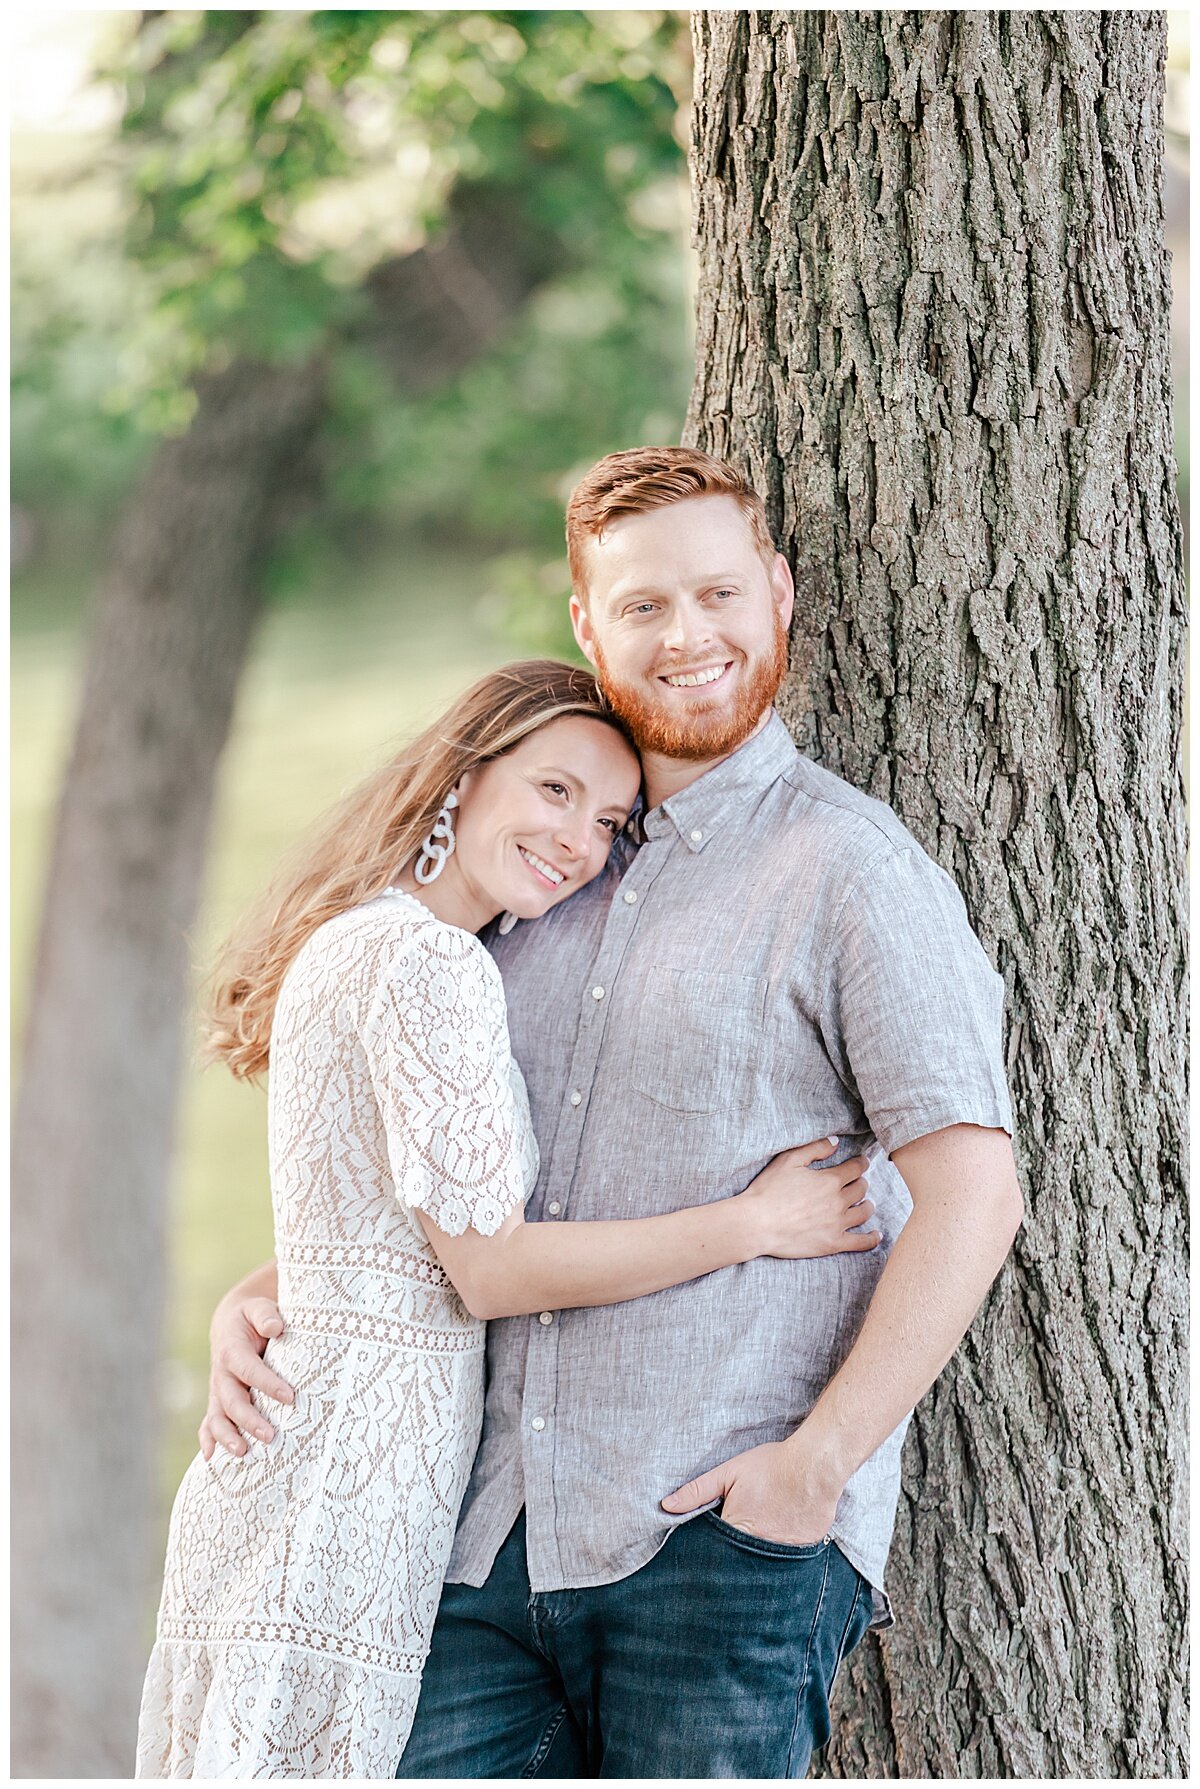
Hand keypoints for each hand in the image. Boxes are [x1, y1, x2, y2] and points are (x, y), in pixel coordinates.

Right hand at [198, 1296, 294, 1460]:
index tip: (289, 1397)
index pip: (249, 1369)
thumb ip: (265, 1315)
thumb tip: (275, 1327)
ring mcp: (218, 1390)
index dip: (267, 1384)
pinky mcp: (218, 1401)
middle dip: (249, 1420)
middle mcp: (222, 1374)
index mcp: (232, 1350)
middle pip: (232, 1400)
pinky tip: (210, 1459)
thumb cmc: (252, 1317)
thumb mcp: (258, 1307)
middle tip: (270, 1435)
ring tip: (243, 1452)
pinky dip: (207, 1440)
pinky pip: (209, 1422)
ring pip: (218, 1416)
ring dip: (228, 1436)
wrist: (231, 1323)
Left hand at [661, 1438, 841, 1545]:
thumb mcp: (729, 1472)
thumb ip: (697, 1491)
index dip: (711, 1551)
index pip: (716, 1553)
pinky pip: (790, 1562)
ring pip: (765, 1566)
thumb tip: (666, 1506)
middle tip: (736, 1546)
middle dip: (734, 1560)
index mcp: (738, 1531)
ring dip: (759, 1560)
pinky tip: (784, 1538)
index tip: (709, 1551)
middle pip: (740, 1563)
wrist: (815, 1465)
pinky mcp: (805, 1552)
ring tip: (761, 1540)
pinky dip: (783, 1554)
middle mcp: (760, 1549)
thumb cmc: (771, 1466)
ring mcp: (785, 1554)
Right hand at [740, 1136, 880, 1258]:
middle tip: (858, 1182)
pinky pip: (860, 1242)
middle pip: (861, 1189)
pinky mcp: (833, 1243)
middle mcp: (838, 1201)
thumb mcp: (788, 1160)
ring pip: (864, 1212)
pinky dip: (871, 1238)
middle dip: (861, 1183)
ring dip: (867, 1205)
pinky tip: (876, 1235)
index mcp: (830, 1180)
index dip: (861, 1163)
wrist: (757, 1224)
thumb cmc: (769, 1190)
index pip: (855, 1168)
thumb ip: (815, 1149)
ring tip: (866, 1204)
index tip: (862, 1162)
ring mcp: (837, 1224)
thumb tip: (836, 1142)